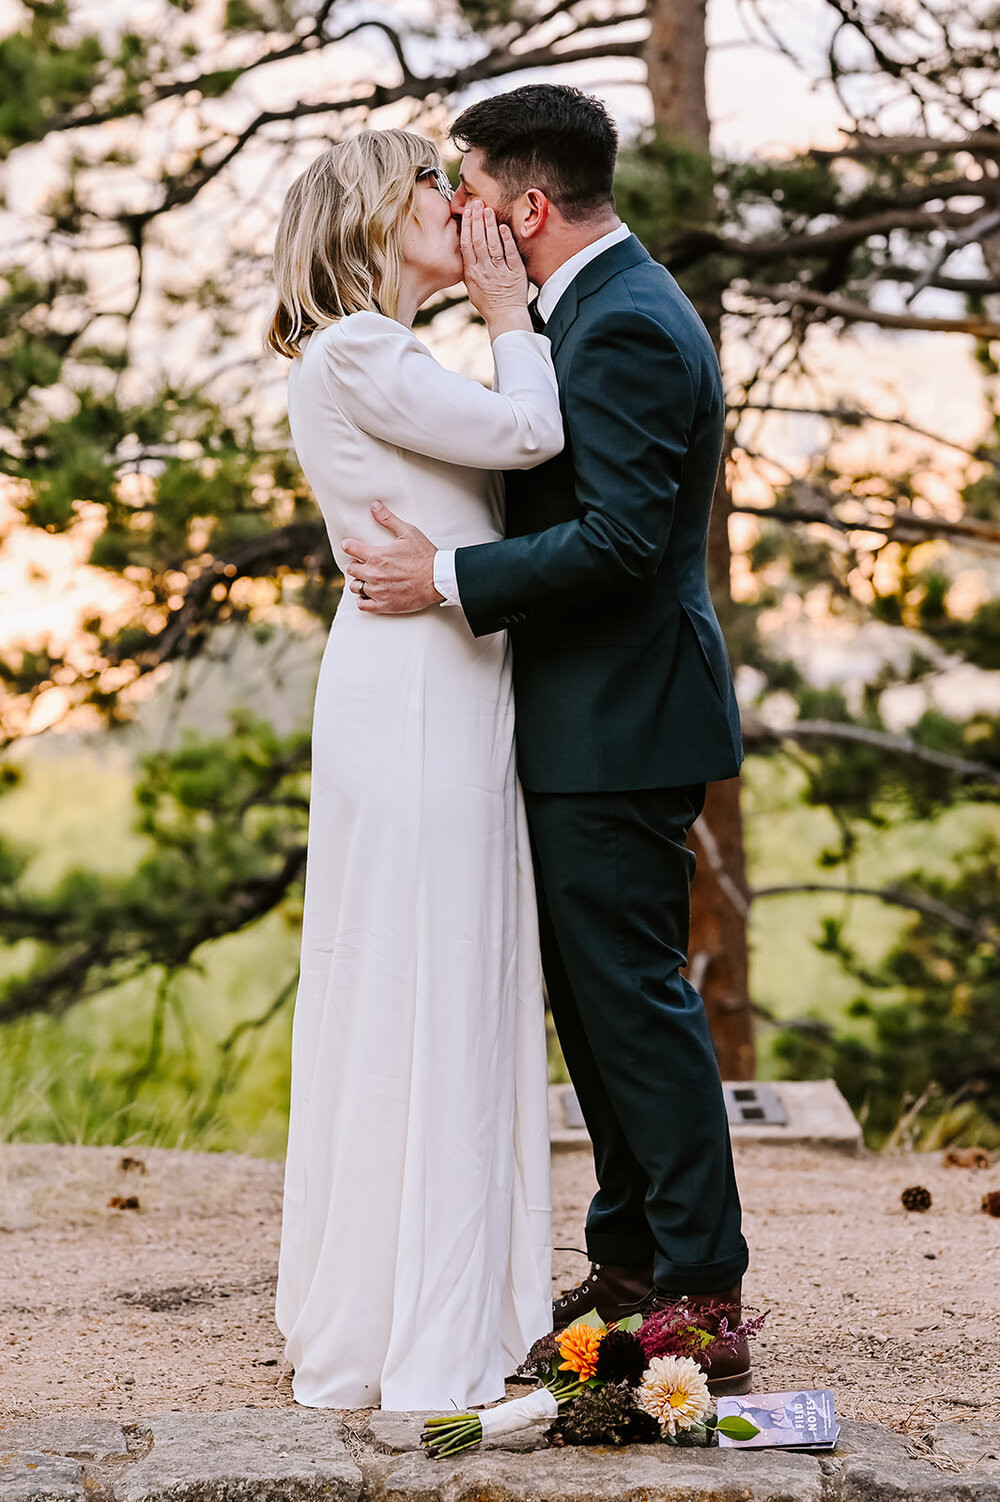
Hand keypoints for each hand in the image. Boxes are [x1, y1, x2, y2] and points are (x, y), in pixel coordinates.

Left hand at [343, 501, 442, 613]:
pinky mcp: (385, 605)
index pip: (350, 548)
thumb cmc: (424, 555)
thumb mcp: (408, 532)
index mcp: (376, 556)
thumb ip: (388, 519)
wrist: (438, 579)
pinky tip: (371, 594)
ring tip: (369, 579)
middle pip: (351, 569)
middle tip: (366, 563)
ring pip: (355, 587)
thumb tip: (374, 506)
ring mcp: (378, 591)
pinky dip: (364, 599)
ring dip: (360, 582)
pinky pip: (363, 605)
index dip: (350, 546)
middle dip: (357, 564)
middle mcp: (374, 574)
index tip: (352, 546)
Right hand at [461, 200, 529, 336]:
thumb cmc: (488, 302)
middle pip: (479, 241)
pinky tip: (504, 228)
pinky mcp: (515, 274)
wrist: (505, 316)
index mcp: (472, 273)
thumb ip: (469, 267)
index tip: (467, 211)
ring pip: (493, 245)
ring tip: (488, 210)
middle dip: (477, 220)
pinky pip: (510, 254)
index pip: (467, 244)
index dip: (467, 226)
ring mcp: (500, 272)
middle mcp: (484, 271)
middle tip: (478, 203)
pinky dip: (507, 240)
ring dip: (490, 226)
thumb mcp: (471, 286)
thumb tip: (466, 247)